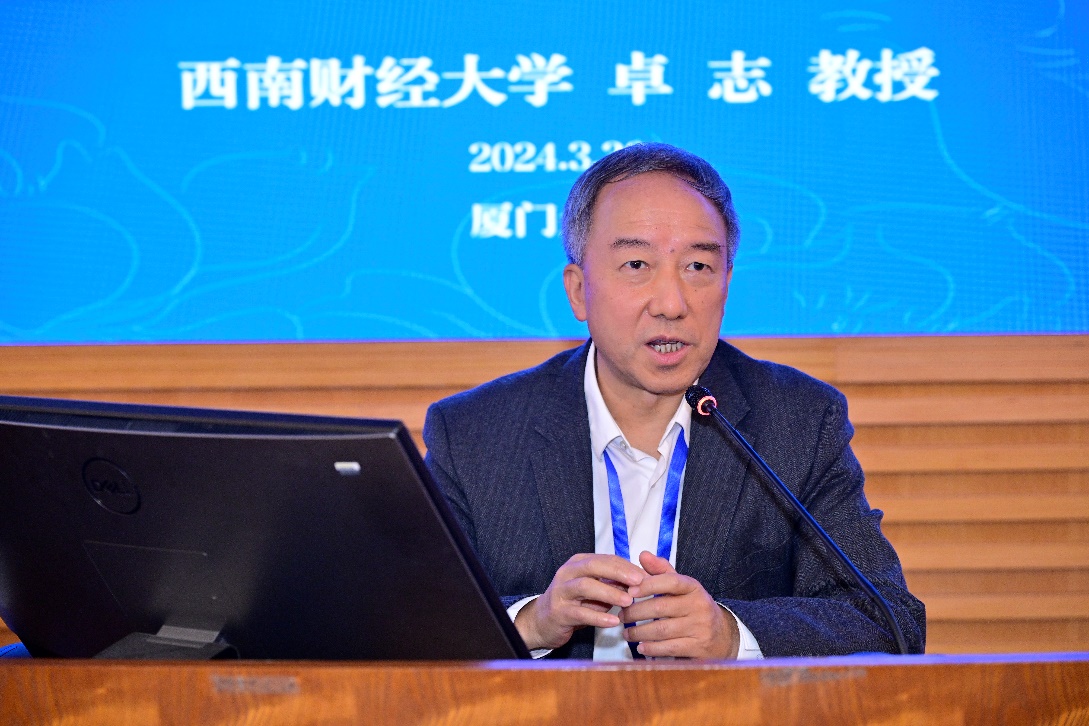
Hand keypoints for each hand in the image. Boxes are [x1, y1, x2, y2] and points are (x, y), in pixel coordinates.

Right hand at [515, 553, 644, 650]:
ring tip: (629, 601)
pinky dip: (599, 617)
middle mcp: (567, 573)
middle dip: (618, 572)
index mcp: (578, 563)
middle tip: (639, 581)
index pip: (605, 559)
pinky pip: (580, 613)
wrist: (543, 621)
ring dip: (609, 593)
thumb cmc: (574, 602)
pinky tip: (614, 621)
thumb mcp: (594, 588)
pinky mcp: (559, 612)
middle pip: (594, 566)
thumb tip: (641, 580)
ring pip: (585, 587)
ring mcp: (561, 592)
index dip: (627, 566)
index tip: (646, 575)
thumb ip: (613, 583)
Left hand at [619, 551, 739, 658]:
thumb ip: (661, 571)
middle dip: (635, 612)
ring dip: (639, 632)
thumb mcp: (682, 587)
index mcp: (693, 587)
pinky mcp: (698, 648)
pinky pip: (669, 648)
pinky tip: (640, 647)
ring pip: (662, 630)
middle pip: (661, 607)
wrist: (722, 635)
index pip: (671, 581)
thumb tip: (643, 555)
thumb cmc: (693, 607)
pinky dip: (651, 648)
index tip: (629, 590)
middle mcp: (699, 606)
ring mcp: (700, 628)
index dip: (649, 585)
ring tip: (626, 633)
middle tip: (622, 615)